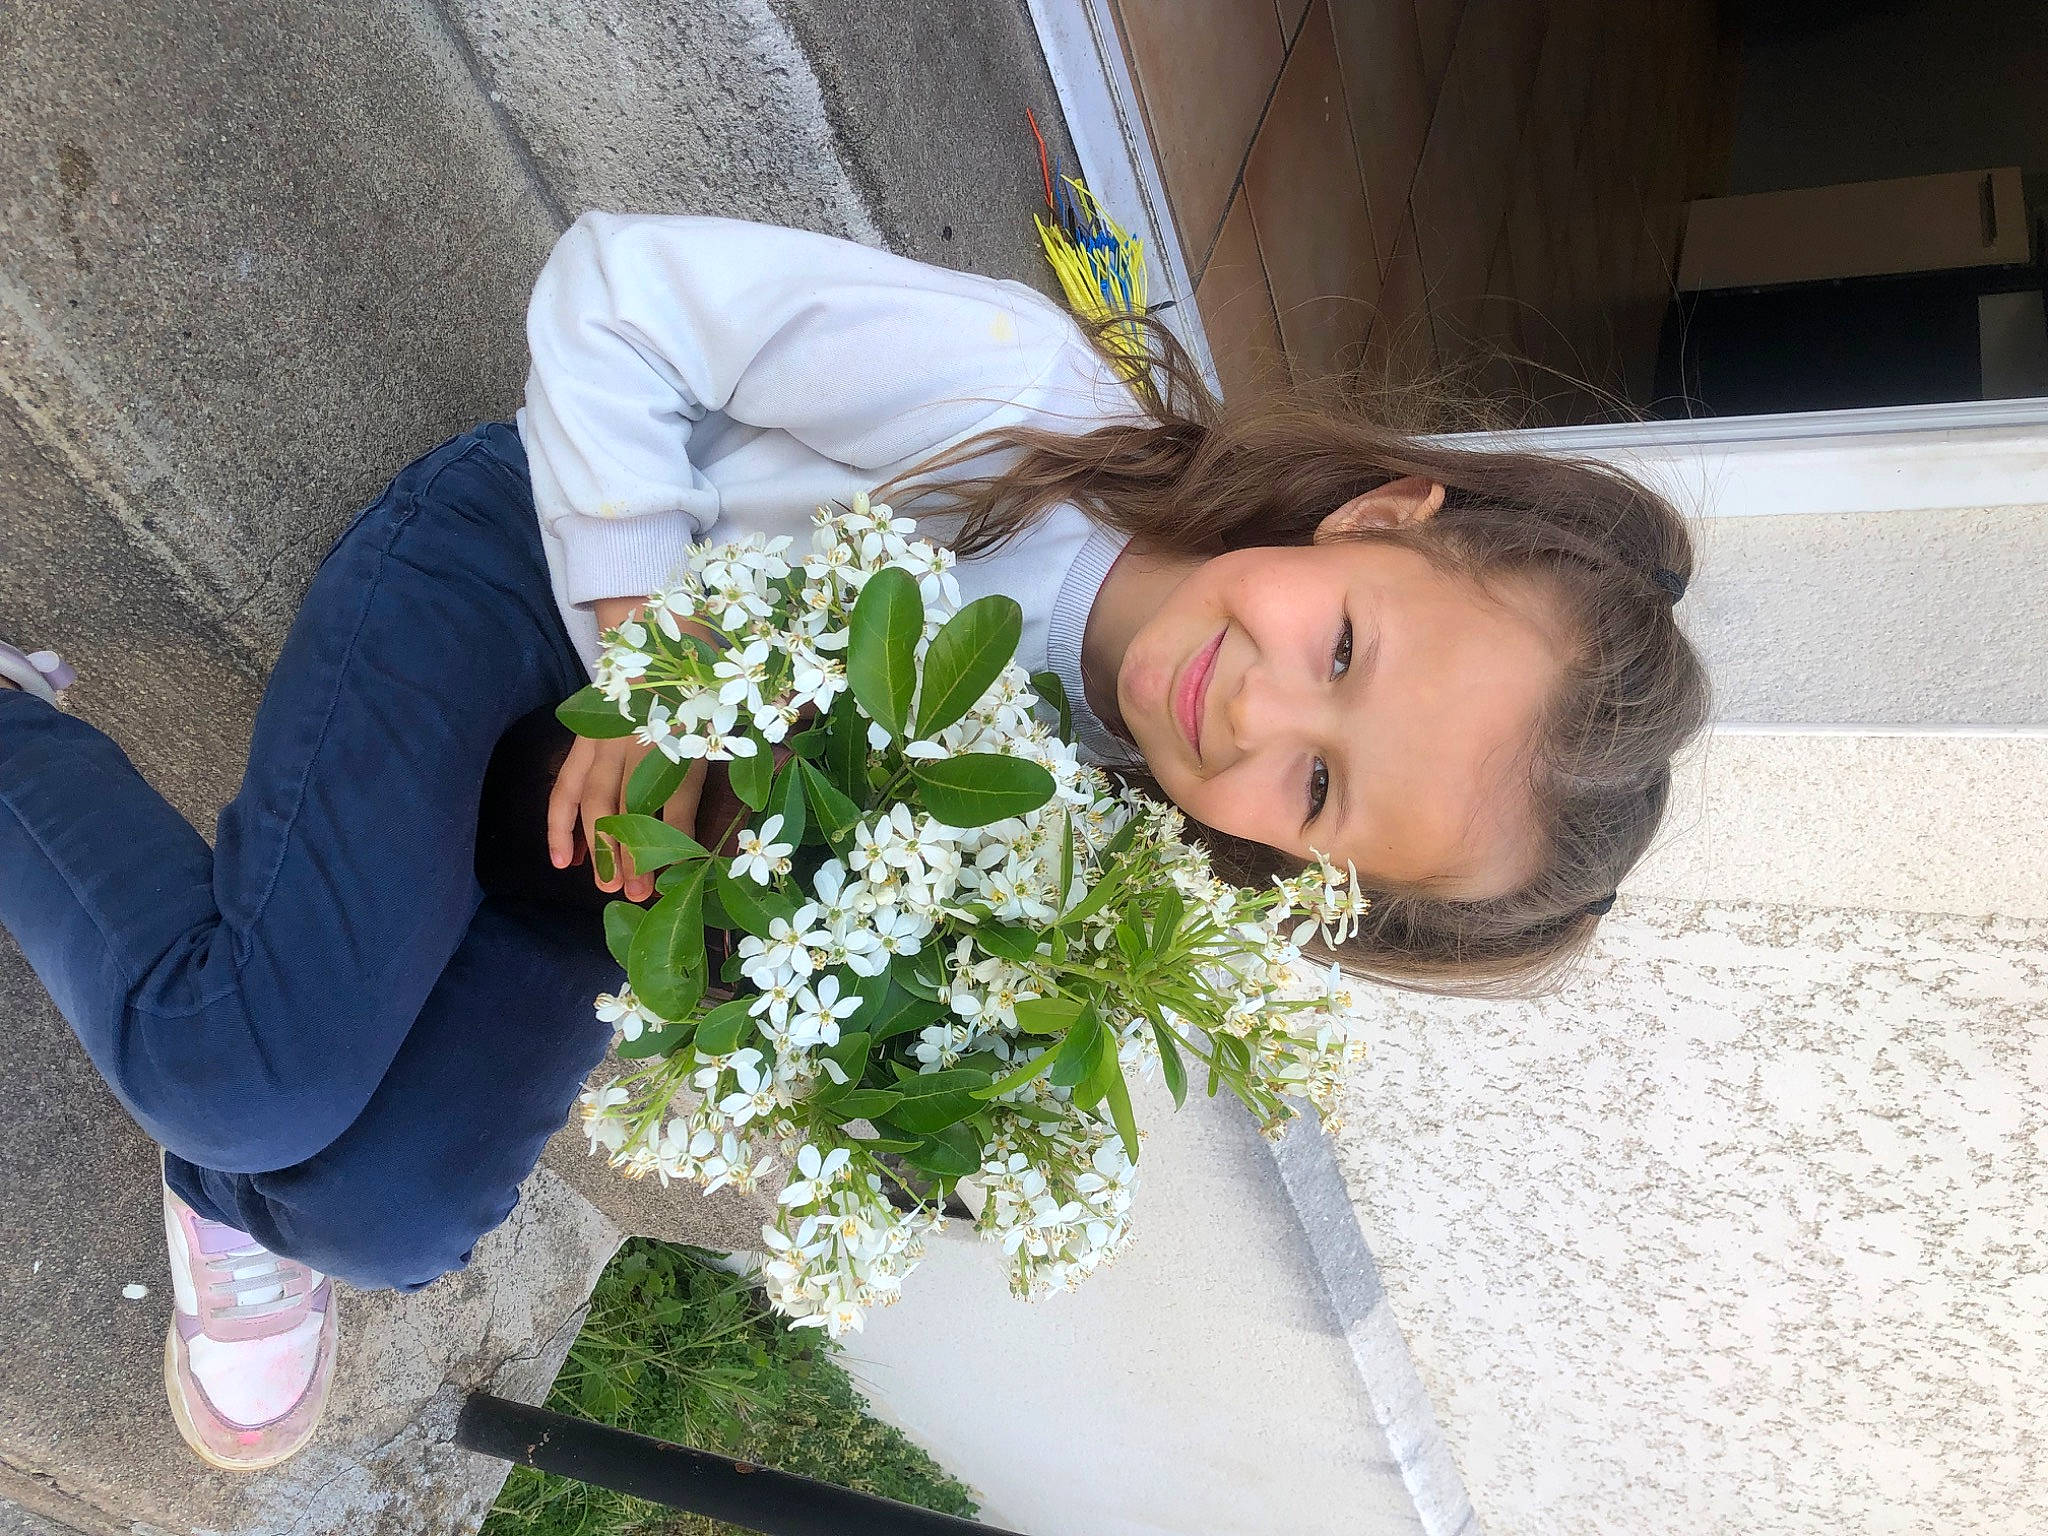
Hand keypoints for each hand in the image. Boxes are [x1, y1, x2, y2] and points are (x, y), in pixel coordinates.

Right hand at [547, 595, 717, 901]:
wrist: (649, 635)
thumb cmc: (695, 684)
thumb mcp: (722, 712)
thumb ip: (739, 742)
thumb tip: (762, 768)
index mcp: (680, 740)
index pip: (675, 803)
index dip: (673, 842)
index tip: (675, 875)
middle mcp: (639, 747)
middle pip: (632, 812)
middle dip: (633, 857)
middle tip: (636, 894)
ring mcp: (605, 746)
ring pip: (597, 806)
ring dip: (600, 850)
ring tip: (606, 887)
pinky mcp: (582, 744)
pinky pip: (564, 790)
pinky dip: (560, 826)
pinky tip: (562, 861)